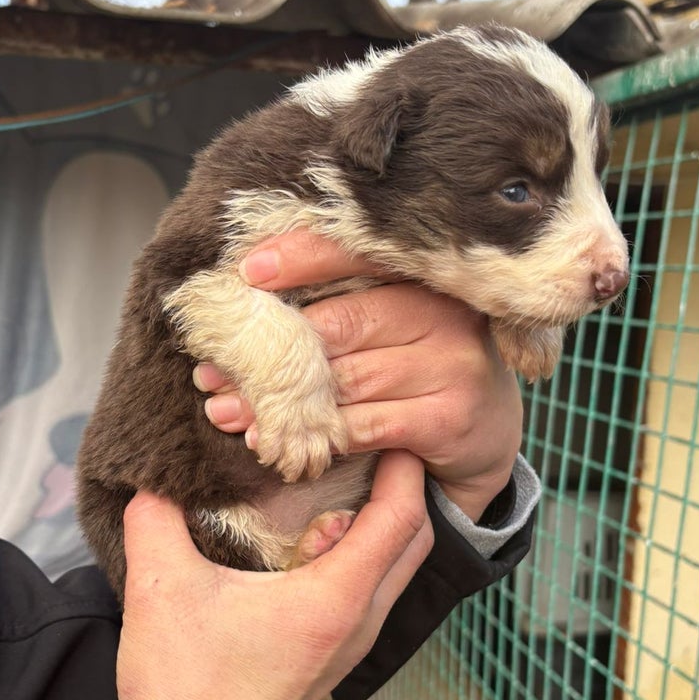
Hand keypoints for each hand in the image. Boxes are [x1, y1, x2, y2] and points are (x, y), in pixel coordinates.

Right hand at [117, 451, 432, 699]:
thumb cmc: (185, 688)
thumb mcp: (160, 590)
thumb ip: (157, 518)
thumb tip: (151, 474)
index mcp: (334, 599)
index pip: (401, 517)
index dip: (401, 466)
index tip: (383, 428)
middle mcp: (359, 622)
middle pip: (414, 540)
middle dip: (404, 487)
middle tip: (370, 446)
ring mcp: (352, 644)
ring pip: (397, 568)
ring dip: (385, 521)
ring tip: (347, 480)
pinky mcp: (335, 657)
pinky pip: (373, 591)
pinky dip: (366, 553)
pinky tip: (322, 534)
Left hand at [193, 230, 523, 520]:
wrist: (487, 433)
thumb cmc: (421, 370)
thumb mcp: (395, 328)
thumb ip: (342, 308)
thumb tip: (247, 307)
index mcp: (425, 279)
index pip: (359, 255)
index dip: (300, 259)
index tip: (245, 274)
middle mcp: (444, 315)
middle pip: (340, 324)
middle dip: (271, 351)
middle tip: (211, 370)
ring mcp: (451, 366)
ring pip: (344, 380)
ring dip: (278, 402)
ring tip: (226, 411)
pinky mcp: (447, 418)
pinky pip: (364, 425)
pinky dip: (315, 437)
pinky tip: (276, 444)